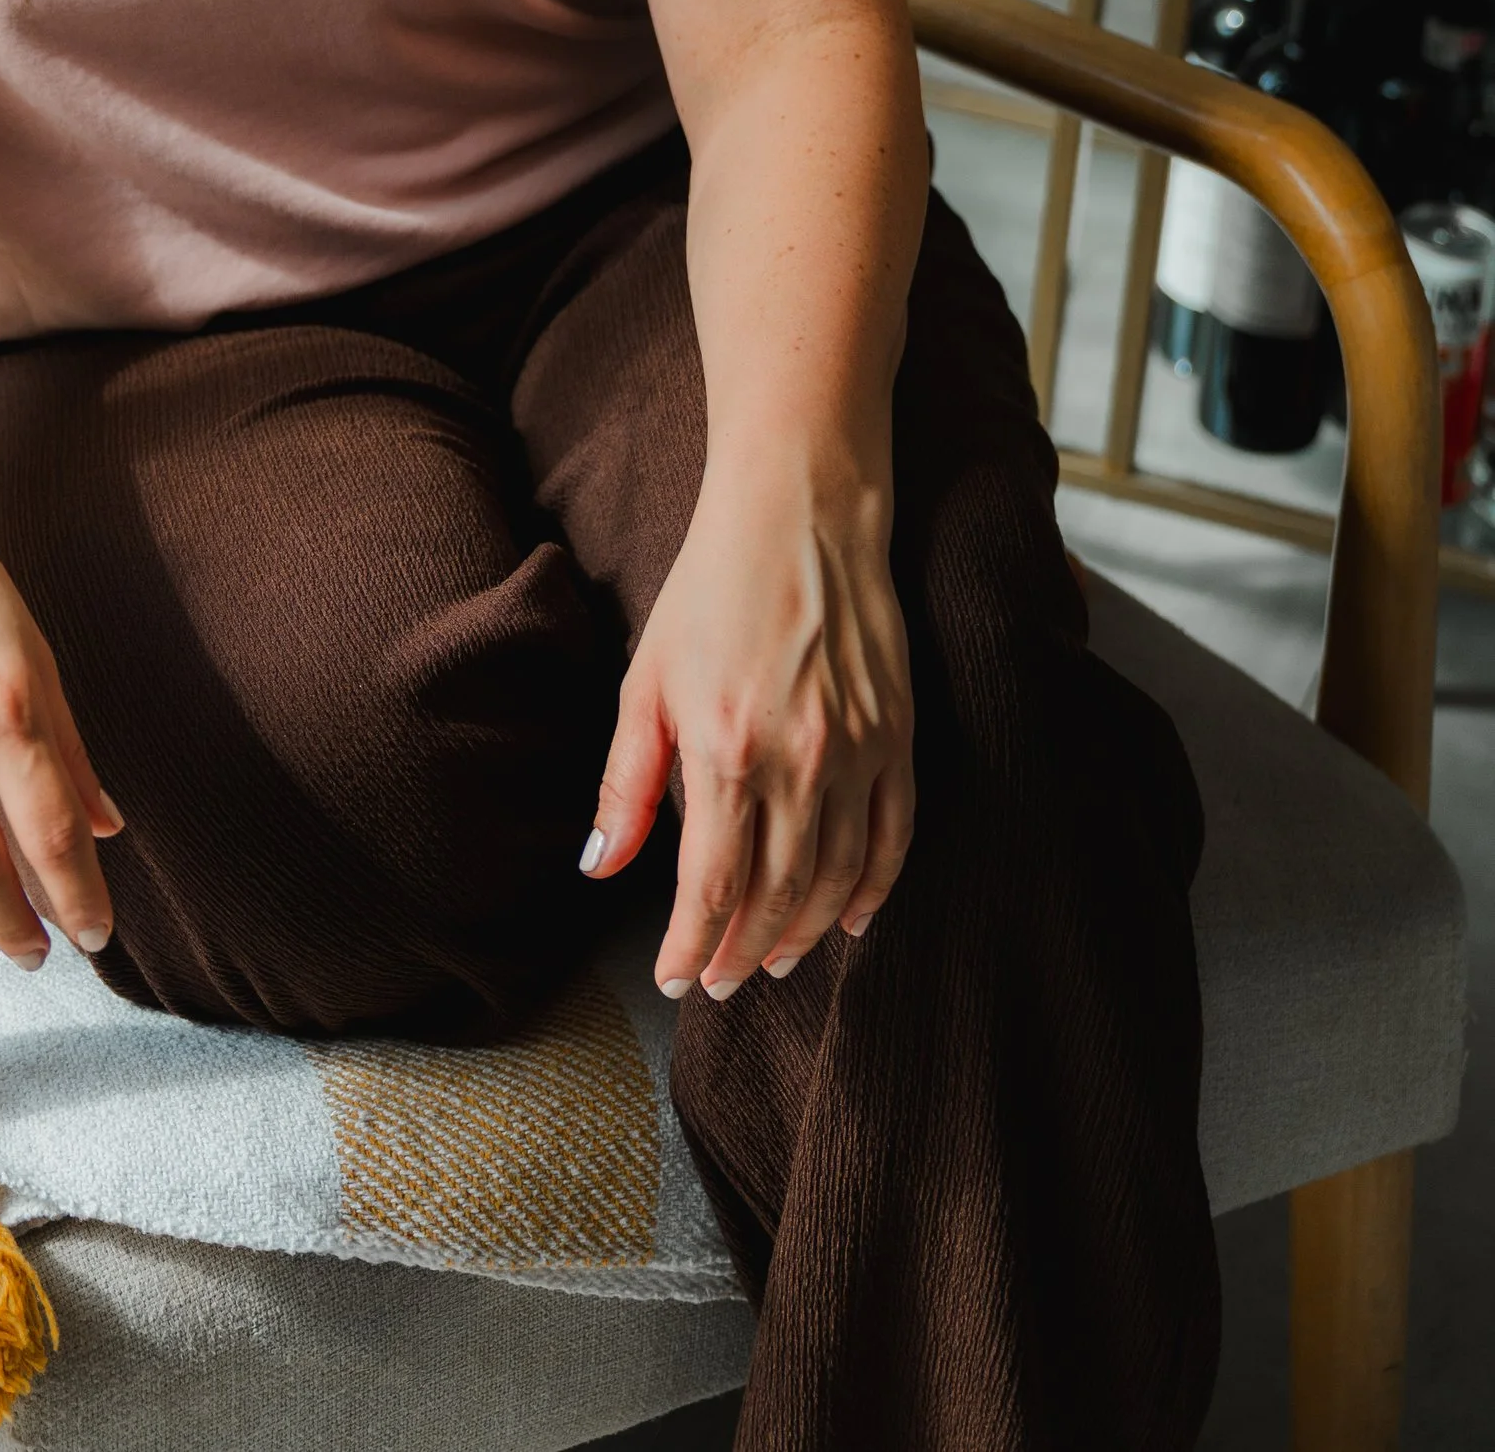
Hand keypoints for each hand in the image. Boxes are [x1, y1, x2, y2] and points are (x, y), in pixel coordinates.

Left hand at [582, 451, 913, 1002]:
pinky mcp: (897, 736)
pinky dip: (873, 890)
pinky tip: (850, 920)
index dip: (689, 947)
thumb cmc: (708, 591)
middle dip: (742, 953)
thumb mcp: (646, 681)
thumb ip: (625, 785)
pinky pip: (893, 838)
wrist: (798, 514)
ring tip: (773, 960)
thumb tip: (599, 870)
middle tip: (719, 981)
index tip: (673, 979)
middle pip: (776, 898)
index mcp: (725, 752)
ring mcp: (857, 752)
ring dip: (804, 934)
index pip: (711, 890)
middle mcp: (799, 763)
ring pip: (836, 881)